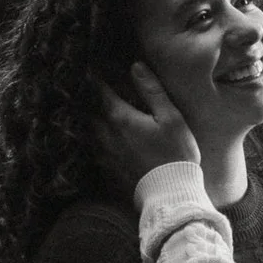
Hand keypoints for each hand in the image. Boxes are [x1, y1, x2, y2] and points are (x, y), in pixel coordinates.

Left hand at [95, 61, 199, 188]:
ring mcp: (104, 155)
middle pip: (88, 111)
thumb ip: (152, 91)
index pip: (100, 91)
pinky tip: (101, 140)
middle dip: (87, 99)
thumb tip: (135, 66)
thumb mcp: (171, 118)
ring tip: (92, 111)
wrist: (170, 196)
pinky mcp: (107, 171)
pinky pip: (93, 150)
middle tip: (88, 89)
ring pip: (88, 131)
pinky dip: (94, 140)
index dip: (95, 78)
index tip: (91, 68)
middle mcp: (105, 135)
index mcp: (120, 118)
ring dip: (89, 119)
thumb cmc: (175, 154)